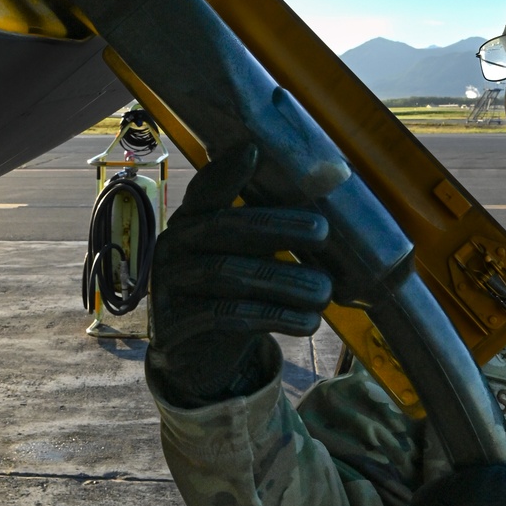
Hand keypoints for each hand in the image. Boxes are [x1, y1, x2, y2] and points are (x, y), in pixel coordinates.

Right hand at [147, 143, 331, 406]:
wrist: (198, 356)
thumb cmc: (234, 292)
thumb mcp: (250, 258)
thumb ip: (279, 226)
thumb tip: (336, 176)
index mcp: (190, 221)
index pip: (205, 191)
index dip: (226, 171)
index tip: (253, 149)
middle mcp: (172, 247)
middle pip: (222, 229)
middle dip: (276, 227)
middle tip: (323, 230)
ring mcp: (169, 288)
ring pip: (227, 275)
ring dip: (283, 281)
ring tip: (325, 291)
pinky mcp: (175, 327)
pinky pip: (226, 317)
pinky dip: (271, 317)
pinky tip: (305, 322)